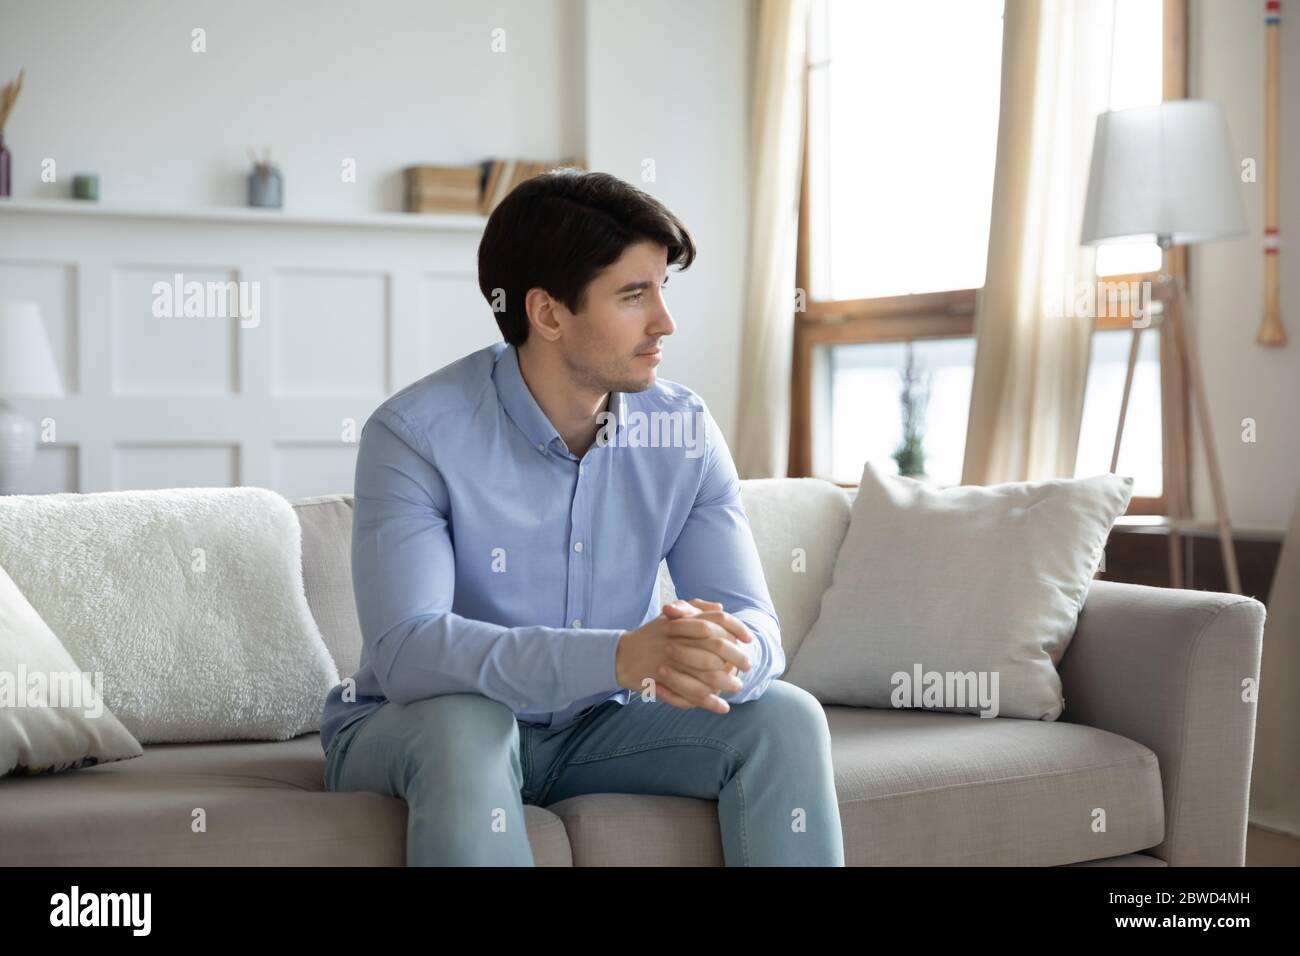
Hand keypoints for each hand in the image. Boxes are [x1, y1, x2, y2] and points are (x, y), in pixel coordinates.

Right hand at [614, 599, 752, 712]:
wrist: (620, 654)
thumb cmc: (650, 635)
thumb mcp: (670, 616)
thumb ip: (696, 609)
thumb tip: (721, 609)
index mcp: (680, 621)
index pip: (716, 620)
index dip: (736, 629)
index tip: (749, 640)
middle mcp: (676, 638)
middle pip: (715, 647)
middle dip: (736, 658)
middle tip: (747, 666)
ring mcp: (669, 660)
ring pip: (705, 674)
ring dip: (726, 683)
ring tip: (737, 688)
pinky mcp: (662, 680)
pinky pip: (689, 694)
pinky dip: (708, 703)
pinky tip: (721, 707)